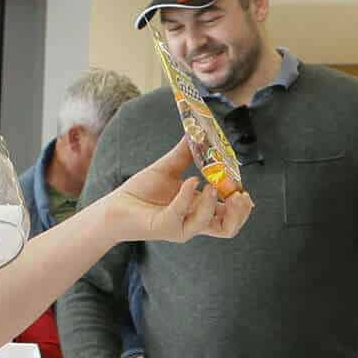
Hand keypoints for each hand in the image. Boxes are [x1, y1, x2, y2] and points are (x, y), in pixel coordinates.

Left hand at [112, 138, 254, 244]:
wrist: (114, 206)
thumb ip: (185, 153)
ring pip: (211, 226)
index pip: (229, 213)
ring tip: (213, 185)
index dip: (241, 203)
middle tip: (240, 194)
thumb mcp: (168, 168)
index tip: (242, 185)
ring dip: (215, 204)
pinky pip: (182, 213)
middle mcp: (193, 221)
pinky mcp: (165, 227)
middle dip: (240, 212)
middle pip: (229, 228)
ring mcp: (181, 227)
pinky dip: (188, 196)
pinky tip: (190, 180)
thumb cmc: (141, 191)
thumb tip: (197, 130)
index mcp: (199, 209)